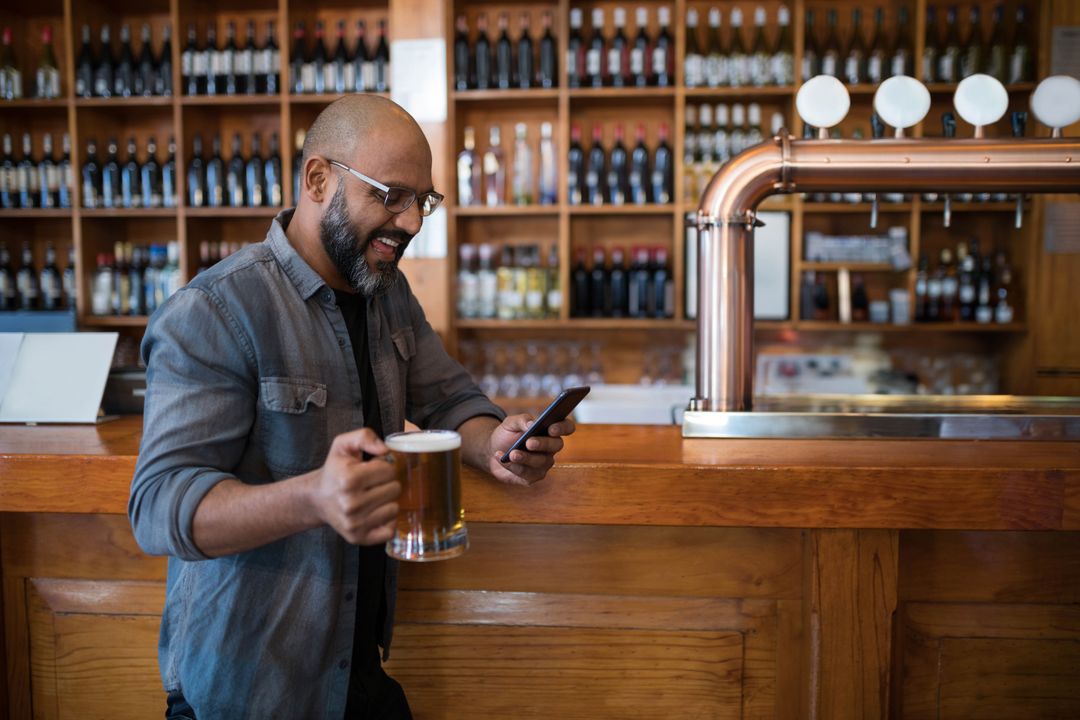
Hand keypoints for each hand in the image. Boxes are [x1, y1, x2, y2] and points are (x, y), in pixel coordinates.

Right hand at [308, 428, 399, 544]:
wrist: (317, 499)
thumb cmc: (335, 470)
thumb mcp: (343, 445)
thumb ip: (364, 437)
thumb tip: (386, 450)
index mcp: (349, 479)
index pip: (389, 470)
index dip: (384, 467)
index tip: (372, 469)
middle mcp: (351, 503)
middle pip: (394, 489)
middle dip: (387, 483)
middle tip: (374, 484)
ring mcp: (354, 523)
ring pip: (394, 509)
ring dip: (388, 501)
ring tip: (374, 497)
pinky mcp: (358, 538)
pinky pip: (390, 530)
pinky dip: (387, 521)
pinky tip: (376, 513)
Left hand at [487, 414, 575, 485]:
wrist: (493, 450)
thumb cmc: (507, 434)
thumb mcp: (510, 423)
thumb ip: (521, 420)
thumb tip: (532, 424)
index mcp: (550, 431)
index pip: (567, 427)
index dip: (563, 428)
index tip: (551, 428)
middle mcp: (551, 448)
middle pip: (556, 445)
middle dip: (543, 444)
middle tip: (529, 442)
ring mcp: (544, 464)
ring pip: (540, 461)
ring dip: (525, 458)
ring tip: (511, 454)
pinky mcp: (532, 477)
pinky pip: (526, 473)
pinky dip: (513, 466)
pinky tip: (502, 458)